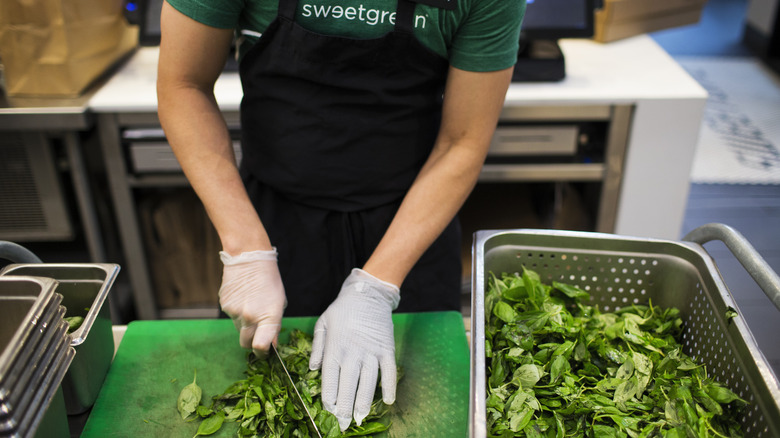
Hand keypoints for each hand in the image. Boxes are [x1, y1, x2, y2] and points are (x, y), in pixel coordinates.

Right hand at [218, 249, 285, 356]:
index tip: (265, 352)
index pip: (261, 346)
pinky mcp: (225, 306)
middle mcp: (250, 317)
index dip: (263, 353)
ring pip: (239, 328)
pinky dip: (237, 312)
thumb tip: (272, 344)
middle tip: (258, 335)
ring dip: (245, 324)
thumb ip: (275, 325)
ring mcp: (234, 312)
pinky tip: (243, 297)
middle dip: (252, 343)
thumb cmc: (269, 279)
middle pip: (246, 344)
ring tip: (252, 305)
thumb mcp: (279, 302)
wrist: (249, 257)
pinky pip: (232, 316)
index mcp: (267, 317)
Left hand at [309, 268, 399, 430]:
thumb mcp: (322, 323)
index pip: (330, 377)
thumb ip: (317, 347)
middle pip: (349, 384)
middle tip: (343, 424)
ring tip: (360, 418)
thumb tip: (312, 370)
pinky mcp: (387, 349)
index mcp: (335, 346)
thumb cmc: (342, 309)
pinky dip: (390, 386)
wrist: (368, 293)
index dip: (329, 396)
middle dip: (345, 407)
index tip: (328, 410)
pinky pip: (390, 371)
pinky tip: (388, 401)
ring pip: (368, 381)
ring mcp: (372, 350)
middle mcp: (353, 351)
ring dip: (364, 401)